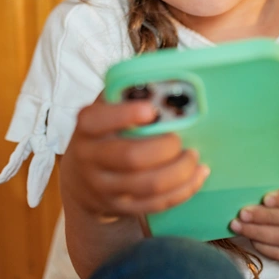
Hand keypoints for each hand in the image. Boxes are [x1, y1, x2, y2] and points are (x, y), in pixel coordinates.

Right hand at [60, 94, 209, 218]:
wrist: (81, 180)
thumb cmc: (105, 132)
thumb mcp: (106, 108)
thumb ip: (127, 91)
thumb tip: (167, 71)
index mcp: (87, 127)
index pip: (98, 120)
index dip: (125, 115)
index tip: (152, 110)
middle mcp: (90, 158)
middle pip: (132, 157)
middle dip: (165, 148)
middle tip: (180, 138)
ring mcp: (105, 187)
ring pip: (148, 185)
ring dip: (180, 171)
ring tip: (194, 156)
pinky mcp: (121, 207)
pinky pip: (156, 204)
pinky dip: (182, 190)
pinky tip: (197, 175)